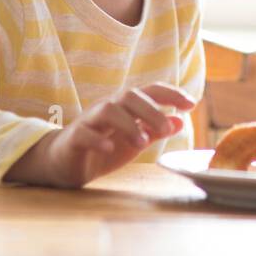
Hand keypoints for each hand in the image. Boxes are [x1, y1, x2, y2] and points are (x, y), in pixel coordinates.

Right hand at [42, 82, 197, 187]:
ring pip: (108, 110)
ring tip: (142, 142)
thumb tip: (180, 120)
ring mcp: (89, 121)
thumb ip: (155, 132)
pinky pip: (83, 133)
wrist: (64, 164)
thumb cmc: (102, 149)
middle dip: (151, 110)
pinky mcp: (73, 139)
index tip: (192, 104)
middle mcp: (108, 108)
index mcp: (125, 107)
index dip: (170, 93)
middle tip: (166, 130)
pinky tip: (110, 148)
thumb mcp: (133, 142)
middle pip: (130, 96)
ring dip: (128, 124)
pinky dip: (98, 140)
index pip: (149, 91)